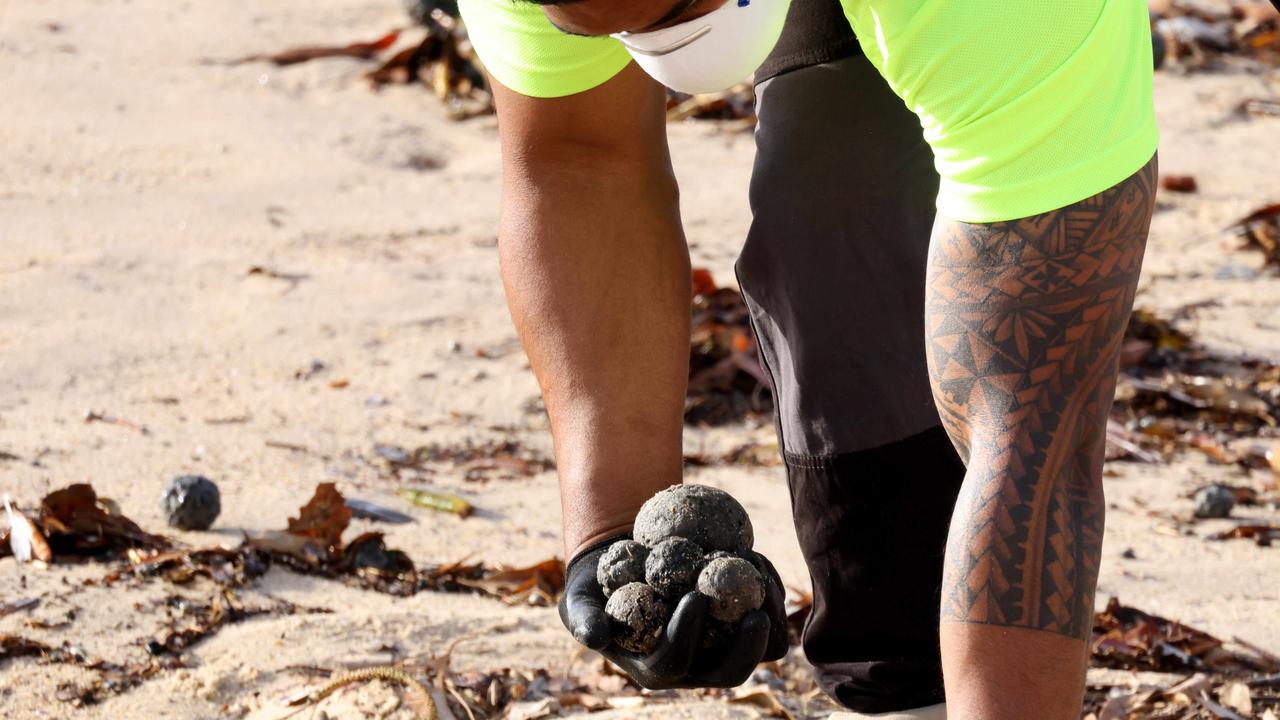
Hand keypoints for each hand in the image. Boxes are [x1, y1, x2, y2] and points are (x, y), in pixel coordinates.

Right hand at [558, 537, 789, 689]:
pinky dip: (769, 588)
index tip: (694, 596)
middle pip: (730, 672)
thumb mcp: (579, 599)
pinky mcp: (741, 623)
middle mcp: (694, 665)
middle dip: (748, 647)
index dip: (686, 634)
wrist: (626, 564)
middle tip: (756, 612)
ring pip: (762, 649)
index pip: (674, 662)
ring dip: (770, 614)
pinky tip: (756, 556)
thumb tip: (594, 637)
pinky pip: (769, 616)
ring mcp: (722, 646)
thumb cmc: (598, 585)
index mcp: (655, 667)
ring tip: (759, 570)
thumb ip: (582, 618)